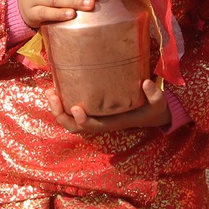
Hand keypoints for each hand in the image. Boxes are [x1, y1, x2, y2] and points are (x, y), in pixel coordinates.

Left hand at [53, 78, 172, 132]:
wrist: (150, 115)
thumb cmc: (152, 109)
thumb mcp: (157, 103)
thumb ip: (154, 94)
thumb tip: (146, 82)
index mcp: (113, 122)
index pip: (93, 126)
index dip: (82, 120)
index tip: (76, 107)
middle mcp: (100, 122)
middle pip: (74, 126)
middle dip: (60, 114)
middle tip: (52, 95)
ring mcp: (95, 118)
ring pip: (69, 122)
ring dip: (57, 109)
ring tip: (50, 91)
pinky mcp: (93, 111)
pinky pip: (72, 113)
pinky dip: (62, 104)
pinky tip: (57, 88)